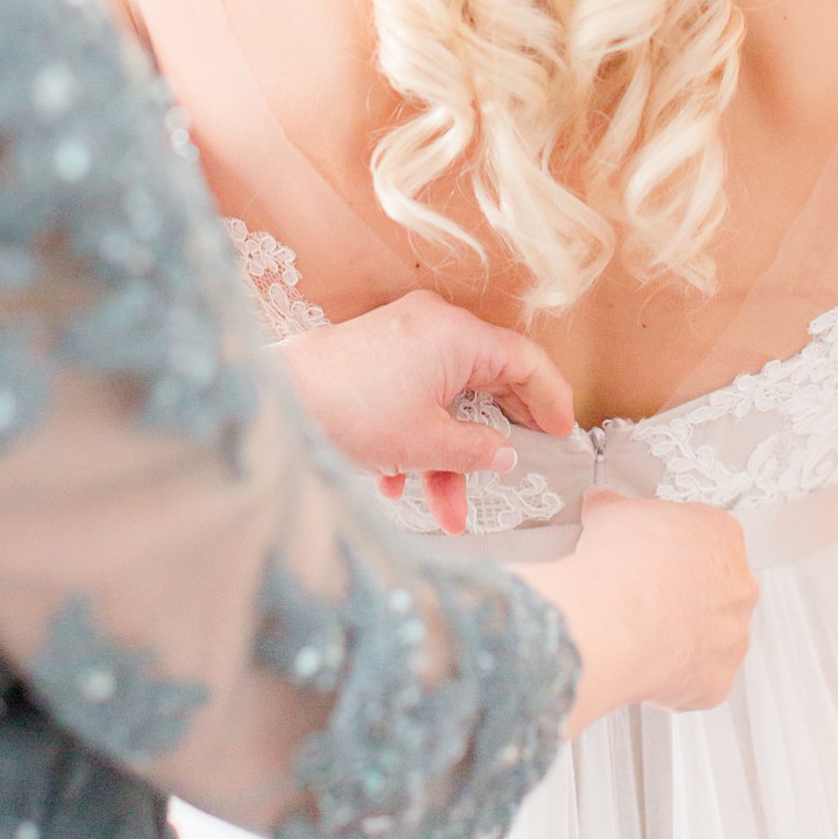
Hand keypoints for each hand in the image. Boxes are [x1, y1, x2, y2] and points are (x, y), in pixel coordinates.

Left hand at [283, 289, 575, 534]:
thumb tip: (504, 454)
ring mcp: (403, 336)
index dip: (551, 399)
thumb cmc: (352, 412)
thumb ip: (477, 450)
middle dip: (494, 440)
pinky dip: (417, 437)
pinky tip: (398, 484)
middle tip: (516, 469)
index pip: (526, 361)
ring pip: (446, 398)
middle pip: (487, 380)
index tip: (563, 433)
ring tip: (445, 513)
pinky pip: (414, 394)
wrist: (275, 399)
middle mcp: (434, 325)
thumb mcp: (427, 443)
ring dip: (449, 456)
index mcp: (458, 335)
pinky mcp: (376, 352)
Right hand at [527, 488, 758, 731]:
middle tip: (647, 596)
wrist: (616, 615)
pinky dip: (675, 680)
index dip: (675, 548)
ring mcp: (732, 636)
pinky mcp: (716, 681)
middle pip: (718, 589)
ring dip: (684, 638)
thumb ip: (614, 508)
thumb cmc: (624, 562)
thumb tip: (601, 505)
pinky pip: (699, 681)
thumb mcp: (611, 513)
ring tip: (641, 634)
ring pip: (713, 638)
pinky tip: (645, 668)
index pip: (708, 537)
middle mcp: (738, 586)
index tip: (653, 554)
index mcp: (721, 536)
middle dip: (685, 594)